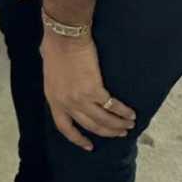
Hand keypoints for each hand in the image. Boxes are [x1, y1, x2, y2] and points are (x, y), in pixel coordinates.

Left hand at [41, 33, 135, 151]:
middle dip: (106, 132)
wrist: (65, 35)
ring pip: (102, 120)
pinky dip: (123, 112)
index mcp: (53, 98)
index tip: (89, 145)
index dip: (77, 138)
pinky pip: (112, 106)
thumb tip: (64, 83)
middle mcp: (66, 103)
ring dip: (118, 125)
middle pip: (89, 125)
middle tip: (119, 134)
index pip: (64, 126)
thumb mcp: (50, 71)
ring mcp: (80, 99)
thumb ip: (57, 83)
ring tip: (128, 126)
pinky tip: (130, 113)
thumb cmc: (55, 46)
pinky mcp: (94, 90)